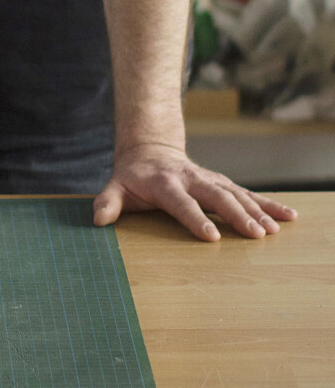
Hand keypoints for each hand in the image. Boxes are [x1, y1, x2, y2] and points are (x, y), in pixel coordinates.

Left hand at [93, 143, 296, 240]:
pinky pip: (247, 194)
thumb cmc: (132, 177)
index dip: (195, 217)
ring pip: (236, 194)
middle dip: (236, 215)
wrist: (150, 151)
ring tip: (275, 230)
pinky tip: (289, 217)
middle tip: (255, 235)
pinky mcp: (222, 183)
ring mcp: (209, 179)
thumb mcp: (116, 186)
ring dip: (257, 211)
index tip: (211, 236)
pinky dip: (268, 204)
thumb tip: (98, 219)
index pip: (181, 201)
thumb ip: (107, 202)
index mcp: (164, 182)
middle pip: (216, 195)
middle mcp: (190, 178)